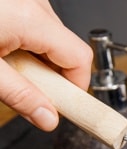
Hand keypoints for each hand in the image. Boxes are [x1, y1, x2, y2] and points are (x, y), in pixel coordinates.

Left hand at [0, 0, 91, 129]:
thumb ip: (21, 97)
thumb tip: (48, 119)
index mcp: (30, 18)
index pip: (79, 58)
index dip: (76, 86)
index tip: (64, 104)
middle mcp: (32, 1)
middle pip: (65, 47)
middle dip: (52, 73)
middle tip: (26, 87)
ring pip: (48, 35)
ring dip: (35, 57)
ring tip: (5, 64)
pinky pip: (31, 22)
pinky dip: (22, 40)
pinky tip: (0, 46)